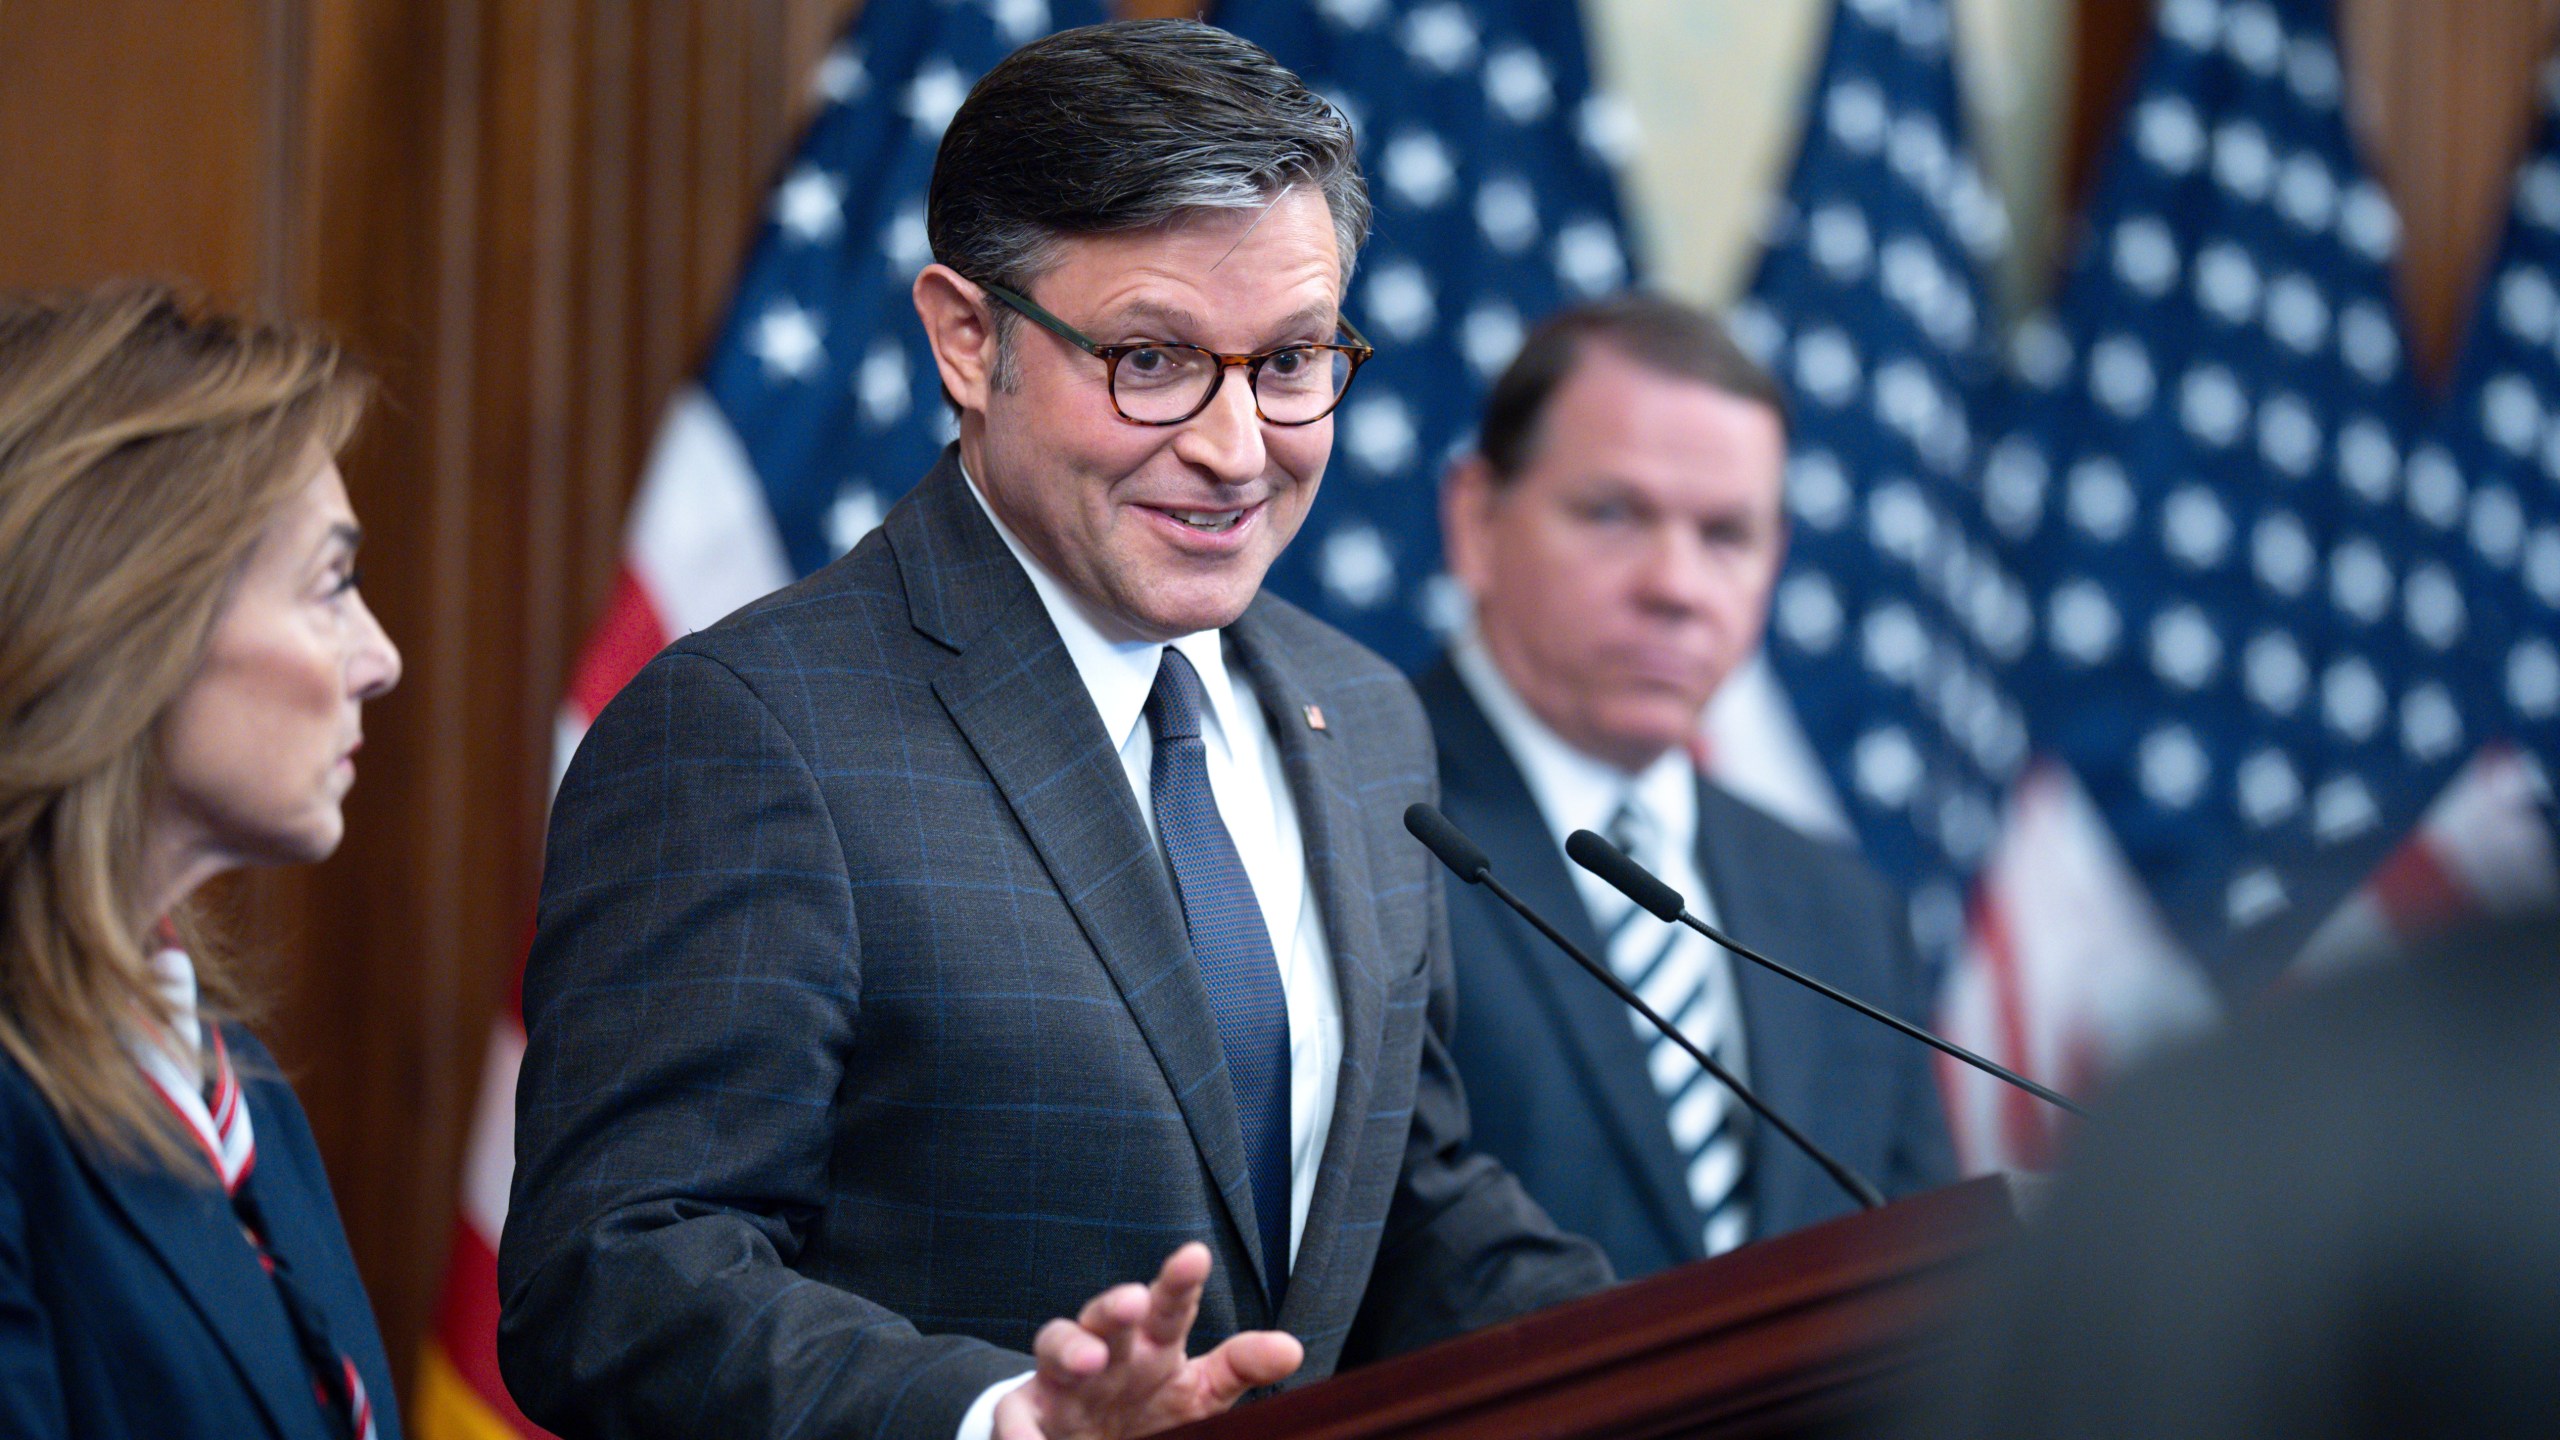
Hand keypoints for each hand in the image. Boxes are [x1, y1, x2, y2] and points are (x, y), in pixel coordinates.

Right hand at [992, 1242, 1302, 1439]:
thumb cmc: (1149, 1411)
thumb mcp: (1199, 1393)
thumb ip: (1239, 1367)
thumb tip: (1292, 1348)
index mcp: (1155, 1346)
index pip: (1171, 1306)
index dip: (1180, 1281)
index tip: (1195, 1257)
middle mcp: (1109, 1352)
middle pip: (1110, 1314)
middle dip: (1119, 1304)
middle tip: (1134, 1303)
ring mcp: (1064, 1380)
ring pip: (1058, 1343)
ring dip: (1072, 1347)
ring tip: (1089, 1361)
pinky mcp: (1026, 1412)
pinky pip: (1016, 1415)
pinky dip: (1020, 1429)